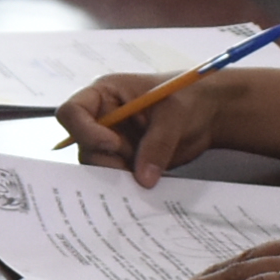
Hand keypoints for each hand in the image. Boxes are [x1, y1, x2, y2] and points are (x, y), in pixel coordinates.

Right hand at [55, 67, 265, 187]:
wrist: (208, 114)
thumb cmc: (188, 98)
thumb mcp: (175, 115)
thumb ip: (158, 144)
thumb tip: (143, 178)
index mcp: (104, 94)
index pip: (72, 112)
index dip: (84, 131)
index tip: (114, 144)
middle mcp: (100, 119)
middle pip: (81, 146)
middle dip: (106, 159)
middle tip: (135, 164)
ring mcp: (110, 142)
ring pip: (96, 167)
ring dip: (118, 174)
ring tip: (148, 170)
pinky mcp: (123, 162)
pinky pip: (115, 178)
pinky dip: (128, 184)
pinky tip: (149, 180)